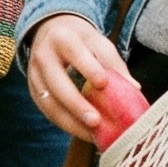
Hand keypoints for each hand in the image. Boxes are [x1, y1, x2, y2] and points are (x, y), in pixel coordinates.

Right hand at [26, 12, 130, 142]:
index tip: (103, 84)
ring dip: (70, 121)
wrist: (51, 32)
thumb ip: (114, 64)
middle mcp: (43, 55)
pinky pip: (47, 111)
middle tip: (96, 121)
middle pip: (57, 83)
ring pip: (48, 102)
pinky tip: (83, 132)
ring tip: (92, 134)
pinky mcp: (33, 90)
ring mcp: (34, 74)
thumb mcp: (99, 43)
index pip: (74, 53)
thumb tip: (134, 88)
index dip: (88, 69)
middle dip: (76, 104)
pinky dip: (65, 124)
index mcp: (63, 38)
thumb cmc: (81, 40)